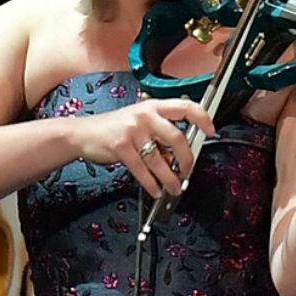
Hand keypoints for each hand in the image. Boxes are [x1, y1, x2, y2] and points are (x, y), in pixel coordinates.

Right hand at [69, 97, 215, 197]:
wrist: (83, 133)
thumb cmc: (114, 128)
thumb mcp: (140, 123)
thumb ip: (160, 135)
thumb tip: (179, 157)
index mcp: (154, 106)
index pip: (186, 107)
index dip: (203, 118)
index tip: (212, 131)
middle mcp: (145, 115)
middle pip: (178, 138)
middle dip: (186, 161)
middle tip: (187, 173)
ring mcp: (133, 130)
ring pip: (160, 160)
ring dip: (170, 179)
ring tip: (174, 188)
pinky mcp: (121, 146)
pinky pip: (143, 170)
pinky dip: (152, 183)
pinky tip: (155, 189)